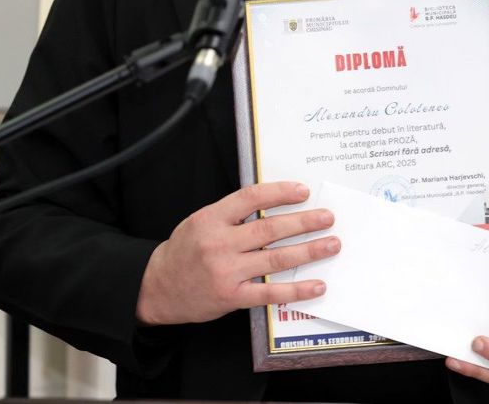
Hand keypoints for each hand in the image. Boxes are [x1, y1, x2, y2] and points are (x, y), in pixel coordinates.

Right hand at [135, 181, 338, 325]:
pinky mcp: (232, 297)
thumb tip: (275, 203)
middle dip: (304, 222)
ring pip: (275, 260)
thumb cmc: (186, 251)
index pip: (251, 198)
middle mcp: (219, 243)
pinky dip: (297, 290)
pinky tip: (316, 285)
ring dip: (308, 252)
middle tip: (327, 217)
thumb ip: (232, 214)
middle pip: (269, 229)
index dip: (279, 192)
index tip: (303, 191)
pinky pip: (271, 293)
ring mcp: (226, 272)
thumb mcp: (201, 222)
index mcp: (211, 218)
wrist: (157, 288)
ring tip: (331, 244)